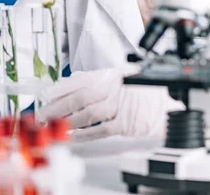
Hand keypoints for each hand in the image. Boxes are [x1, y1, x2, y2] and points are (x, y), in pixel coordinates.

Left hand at [38, 65, 184, 141]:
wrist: (167, 106)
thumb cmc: (145, 91)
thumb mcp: (122, 76)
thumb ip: (99, 79)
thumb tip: (72, 83)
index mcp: (112, 74)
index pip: (80, 80)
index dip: (60, 88)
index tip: (46, 95)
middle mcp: (114, 88)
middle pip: (79, 97)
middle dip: (56, 106)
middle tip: (41, 114)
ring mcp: (119, 106)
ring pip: (86, 114)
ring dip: (66, 121)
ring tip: (52, 125)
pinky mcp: (124, 124)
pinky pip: (99, 130)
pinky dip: (83, 134)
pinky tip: (72, 136)